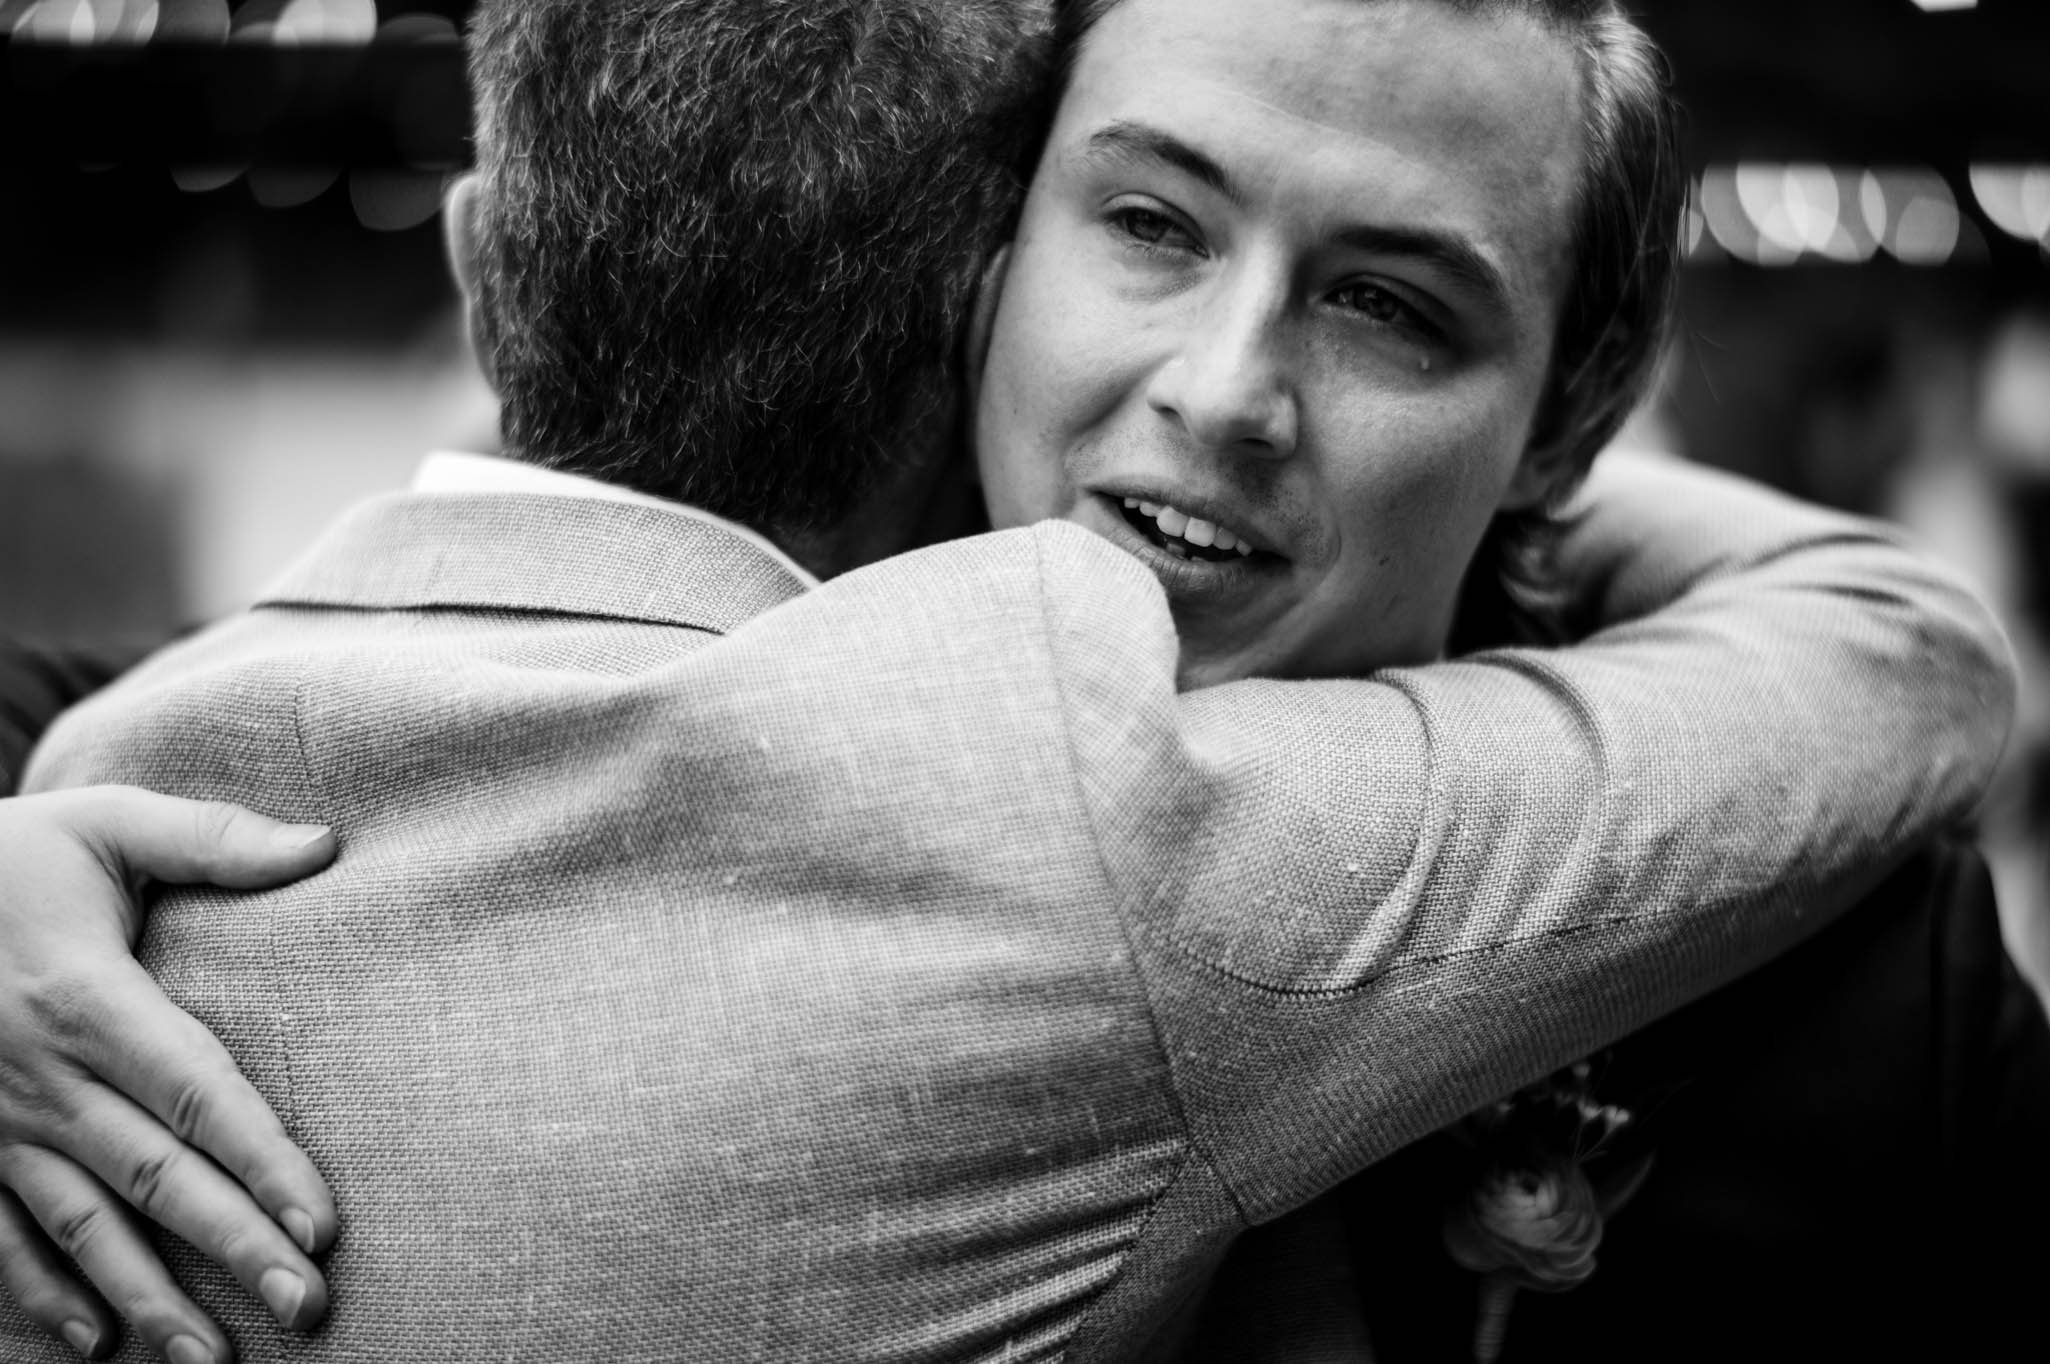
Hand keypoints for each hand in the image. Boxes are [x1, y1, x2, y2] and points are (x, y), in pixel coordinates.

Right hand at [0, 788, 338, 1361]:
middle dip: (233, 1246)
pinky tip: (95, 1344)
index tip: (325, 1225)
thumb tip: (329, 842)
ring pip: (80, 1226)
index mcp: (90, 999)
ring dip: (147, 1298)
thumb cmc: (6, 855)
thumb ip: (212, 838)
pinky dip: (40, 1296)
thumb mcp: (103, 824)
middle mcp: (42, 1076)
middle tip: (306, 1309)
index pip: (198, 1093)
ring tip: (214, 1358)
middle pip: (155, 1176)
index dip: (265, 1161)